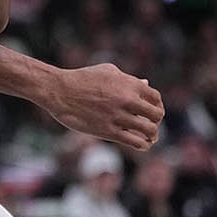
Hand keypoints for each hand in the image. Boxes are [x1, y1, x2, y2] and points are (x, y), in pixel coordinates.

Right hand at [40, 63, 163, 150]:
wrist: (59, 91)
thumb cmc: (82, 78)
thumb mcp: (107, 71)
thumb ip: (128, 78)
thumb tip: (145, 83)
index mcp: (129, 83)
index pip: (156, 98)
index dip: (157, 105)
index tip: (151, 111)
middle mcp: (127, 99)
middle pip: (156, 115)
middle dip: (155, 121)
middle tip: (149, 124)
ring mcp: (119, 116)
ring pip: (150, 130)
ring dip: (151, 135)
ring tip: (147, 136)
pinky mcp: (109, 131)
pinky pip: (136, 142)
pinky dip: (143, 145)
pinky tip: (141, 144)